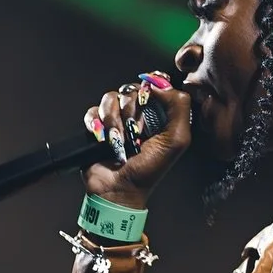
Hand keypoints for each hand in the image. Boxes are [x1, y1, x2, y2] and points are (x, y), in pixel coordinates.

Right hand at [82, 72, 191, 209]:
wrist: (120, 188)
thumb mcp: (176, 140)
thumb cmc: (149, 169)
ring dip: (114, 121)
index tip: (148, 100)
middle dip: (131, 111)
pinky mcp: (97, 125)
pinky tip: (104, 140)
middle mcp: (137, 114)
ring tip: (119, 141)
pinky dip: (98, 126)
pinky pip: (93, 110)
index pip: (153, 84)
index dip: (149, 88)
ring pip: (110, 98)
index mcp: (158, 114)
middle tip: (135, 133)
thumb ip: (178, 108)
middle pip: (130, 89)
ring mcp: (116, 119)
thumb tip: (159, 85)